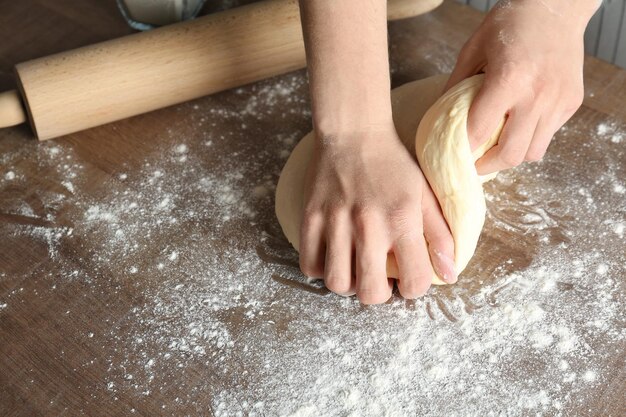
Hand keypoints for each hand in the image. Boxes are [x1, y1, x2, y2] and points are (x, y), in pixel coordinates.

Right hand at [299, 126, 456, 303]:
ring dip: (349, 284)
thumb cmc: (393, 165)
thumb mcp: (424, 195)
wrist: (353, 132)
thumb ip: (440, 236)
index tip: (408, 278)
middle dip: (379, 294)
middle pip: (370, 293)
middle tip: (379, 278)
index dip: (414, 288)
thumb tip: (448, 274)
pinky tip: (333, 256)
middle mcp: (368, 224)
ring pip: (337, 283)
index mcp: (402, 219)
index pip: (414, 282)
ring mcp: (335, 221)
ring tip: (355, 268)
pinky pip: (309, 264)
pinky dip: (321, 269)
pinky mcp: (310, 217)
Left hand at [445, 0, 597, 174]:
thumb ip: (456, 85)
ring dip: (512, 156)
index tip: (454, 157)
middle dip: (488, 166)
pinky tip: (519, 125)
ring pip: (533, 152)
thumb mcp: (473, 49)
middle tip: (475, 165)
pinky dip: (531, 138)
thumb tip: (442, 117)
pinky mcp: (571, 103)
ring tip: (497, 147)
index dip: (464, 150)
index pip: (479, 132)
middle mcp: (537, 95)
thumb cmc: (510, 23)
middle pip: (510, 155)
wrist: (557, 6)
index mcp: (508, 80)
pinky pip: (548, 135)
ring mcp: (558, 101)